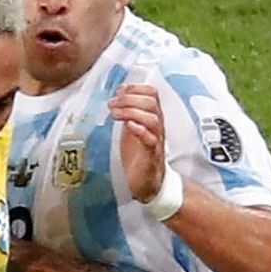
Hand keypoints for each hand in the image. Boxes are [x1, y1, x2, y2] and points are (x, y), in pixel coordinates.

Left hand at [107, 81, 167, 204]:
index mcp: (152, 117)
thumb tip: (119, 94)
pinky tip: (129, 126)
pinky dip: (140, 130)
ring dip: (132, 112)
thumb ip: (127, 112)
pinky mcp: (152, 156)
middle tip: (113, 104)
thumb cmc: (139, 156)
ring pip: (152, 118)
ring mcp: (156, 140)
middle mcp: (157, 126)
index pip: (152, 93)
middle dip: (130, 98)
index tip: (119, 91)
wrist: (147, 183)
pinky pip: (151, 139)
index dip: (136, 88)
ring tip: (115, 114)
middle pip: (152, 102)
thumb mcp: (130, 128)